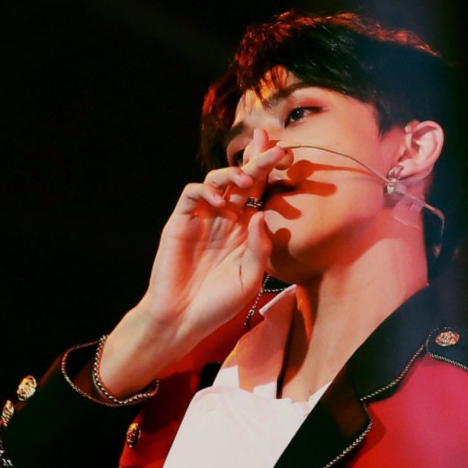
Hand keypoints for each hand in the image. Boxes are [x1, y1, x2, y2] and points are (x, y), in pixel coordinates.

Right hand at [95, 130, 286, 398]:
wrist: (183, 320)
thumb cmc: (218, 303)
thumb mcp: (250, 278)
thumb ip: (259, 248)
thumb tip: (260, 214)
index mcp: (244, 229)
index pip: (259, 193)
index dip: (270, 173)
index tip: (288, 156)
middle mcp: (224, 218)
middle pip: (241, 180)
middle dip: (257, 161)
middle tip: (274, 148)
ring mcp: (201, 218)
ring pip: (216, 181)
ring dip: (232, 175)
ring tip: (246, 179)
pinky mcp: (179, 222)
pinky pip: (191, 195)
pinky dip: (204, 190)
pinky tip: (218, 200)